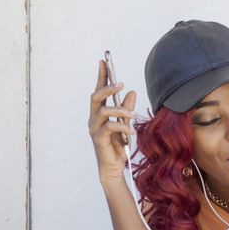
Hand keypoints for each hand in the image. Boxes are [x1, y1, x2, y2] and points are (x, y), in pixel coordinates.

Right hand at [88, 59, 137, 184]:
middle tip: (121, 83)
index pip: (99, 91)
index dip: (101, 76)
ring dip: (121, 110)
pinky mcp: (98, 139)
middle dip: (107, 87)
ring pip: (104, 110)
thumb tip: (131, 91)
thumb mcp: (127, 124)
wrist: (114, 168)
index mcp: (99, 113)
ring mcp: (94, 128)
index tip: (104, 61)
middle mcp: (94, 119)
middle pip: (96, 97)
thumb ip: (127, 109)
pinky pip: (110, 126)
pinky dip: (123, 126)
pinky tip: (132, 129)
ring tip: (134, 114)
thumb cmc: (119, 146)